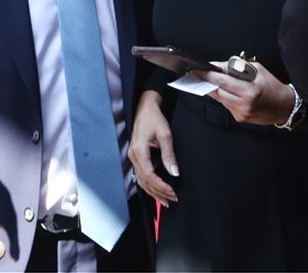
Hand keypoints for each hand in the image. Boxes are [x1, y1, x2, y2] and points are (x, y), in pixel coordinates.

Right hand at [127, 90, 178, 206]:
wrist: (145, 107)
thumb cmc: (154, 118)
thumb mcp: (165, 134)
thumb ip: (169, 154)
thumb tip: (174, 172)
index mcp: (139, 151)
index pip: (149, 176)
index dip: (161, 186)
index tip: (173, 192)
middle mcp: (133, 156)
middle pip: (144, 182)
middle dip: (159, 193)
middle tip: (173, 199)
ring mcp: (132, 157)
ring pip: (141, 181)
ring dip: (154, 192)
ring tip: (166, 200)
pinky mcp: (135, 157)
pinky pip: (140, 175)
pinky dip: (149, 185)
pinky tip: (157, 191)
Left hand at [194, 62, 293, 125]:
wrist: (283, 106)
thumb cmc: (272, 86)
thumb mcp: (257, 69)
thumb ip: (237, 67)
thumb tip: (219, 66)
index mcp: (250, 91)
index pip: (223, 81)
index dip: (208, 75)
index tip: (198, 70)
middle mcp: (245, 104)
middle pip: (218, 92)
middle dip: (208, 82)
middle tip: (200, 74)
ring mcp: (241, 113)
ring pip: (220, 99)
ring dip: (215, 89)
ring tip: (213, 80)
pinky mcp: (240, 118)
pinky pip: (226, 105)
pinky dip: (224, 96)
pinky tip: (227, 91)